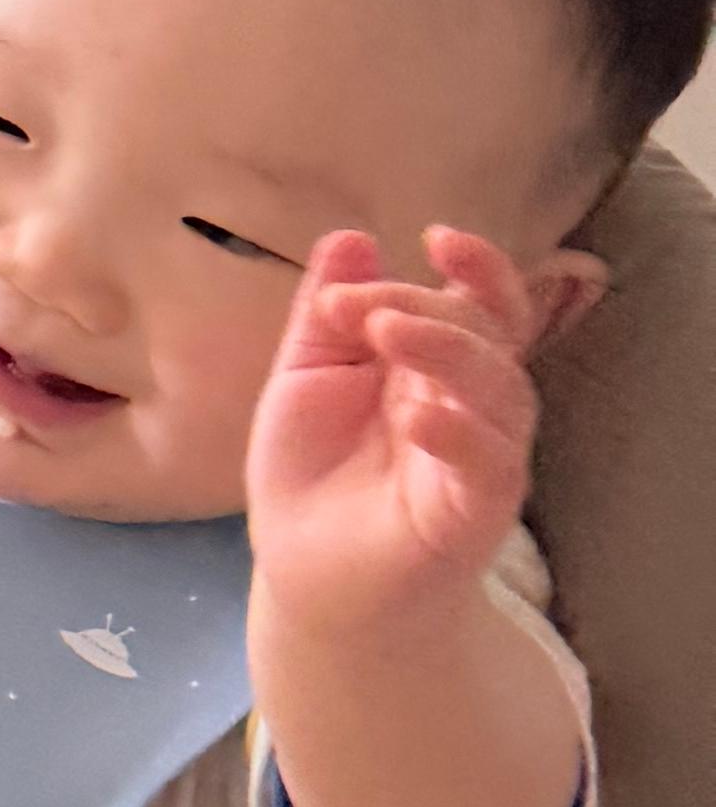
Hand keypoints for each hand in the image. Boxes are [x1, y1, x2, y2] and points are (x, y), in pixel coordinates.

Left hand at [246, 226, 547, 635]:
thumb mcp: (305, 376)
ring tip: (386, 334)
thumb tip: (351, 237)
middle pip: (488, 335)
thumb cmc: (311, 469)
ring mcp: (481, 457)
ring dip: (449, 351)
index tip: (436, 236)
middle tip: (364, 312)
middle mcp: (472, 403)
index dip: (477, 267)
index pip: (482, 303)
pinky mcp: (476, 513)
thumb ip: (328, 313)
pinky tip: (416, 415)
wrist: (304, 570)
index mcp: (437, 364)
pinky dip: (459, 432)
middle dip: (428, 307)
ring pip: (503, 390)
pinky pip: (491, 466)